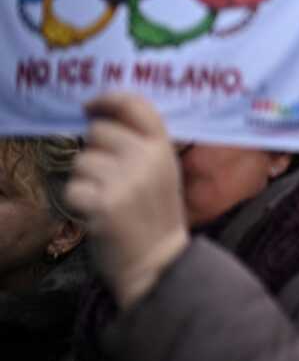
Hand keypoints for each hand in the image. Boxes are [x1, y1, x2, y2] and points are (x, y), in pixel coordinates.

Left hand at [66, 94, 188, 309]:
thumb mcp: (163, 171)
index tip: (91, 106)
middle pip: (98, 131)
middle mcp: (147, 159)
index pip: (136, 105)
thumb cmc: (155, 215)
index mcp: (163, 148)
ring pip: (81, 160)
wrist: (158, 262)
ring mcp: (126, 181)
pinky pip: (72, 188)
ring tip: (106, 197)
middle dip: (95, 150)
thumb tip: (100, 116)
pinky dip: (79, 202)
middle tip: (109, 175)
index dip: (109, 99)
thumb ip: (142, 144)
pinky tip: (98, 213)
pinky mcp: (103, 204)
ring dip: (85, 178)